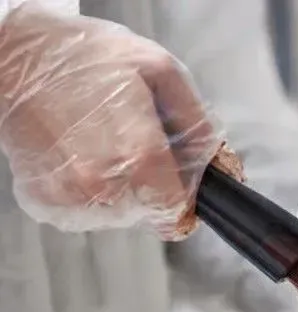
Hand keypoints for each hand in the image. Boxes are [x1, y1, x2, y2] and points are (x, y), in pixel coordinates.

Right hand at [0, 2, 222, 238]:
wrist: (10, 51)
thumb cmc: (85, 56)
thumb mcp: (160, 71)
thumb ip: (197, 124)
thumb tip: (218, 167)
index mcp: (139, 157)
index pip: (177, 213)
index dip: (182, 202)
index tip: (176, 186)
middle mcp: (105, 185)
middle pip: (148, 215)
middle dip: (150, 189)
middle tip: (128, 145)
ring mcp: (72, 197)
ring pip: (117, 216)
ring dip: (119, 191)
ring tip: (99, 144)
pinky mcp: (46, 202)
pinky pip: (84, 212)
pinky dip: (88, 192)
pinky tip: (76, 154)